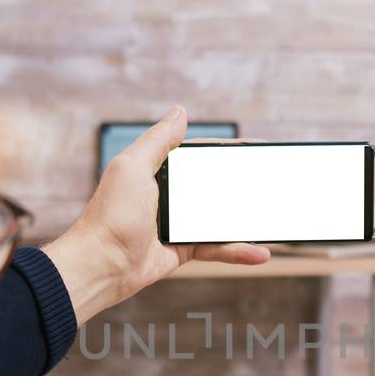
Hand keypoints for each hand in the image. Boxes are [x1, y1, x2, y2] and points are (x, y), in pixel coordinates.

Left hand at [43, 106, 269, 322]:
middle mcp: (170, 195)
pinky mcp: (184, 249)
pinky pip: (218, 247)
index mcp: (157, 171)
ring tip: (273, 218)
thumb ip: (158, 140)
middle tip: (274, 182)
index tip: (257, 148)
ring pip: (221, 217)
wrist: (101, 264)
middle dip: (245, 184)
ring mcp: (178, 223)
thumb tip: (180, 111)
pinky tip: (261, 252)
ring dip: (248, 220)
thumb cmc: (111, 214)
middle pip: (215, 185)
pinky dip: (239, 251)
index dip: (228, 151)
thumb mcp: (133, 167)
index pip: (200, 155)